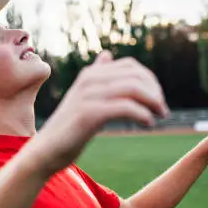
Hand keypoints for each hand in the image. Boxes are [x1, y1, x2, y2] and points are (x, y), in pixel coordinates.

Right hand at [32, 51, 168, 175]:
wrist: (44, 151)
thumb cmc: (68, 128)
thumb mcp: (84, 98)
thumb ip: (97, 78)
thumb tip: (107, 55)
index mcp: (90, 74)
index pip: (131, 66)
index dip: (150, 81)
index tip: (157, 100)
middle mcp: (89, 80)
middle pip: (135, 75)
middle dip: (154, 91)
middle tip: (162, 110)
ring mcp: (87, 95)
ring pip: (133, 88)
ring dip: (152, 102)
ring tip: (158, 116)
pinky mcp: (88, 113)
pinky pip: (125, 107)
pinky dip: (142, 115)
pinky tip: (147, 124)